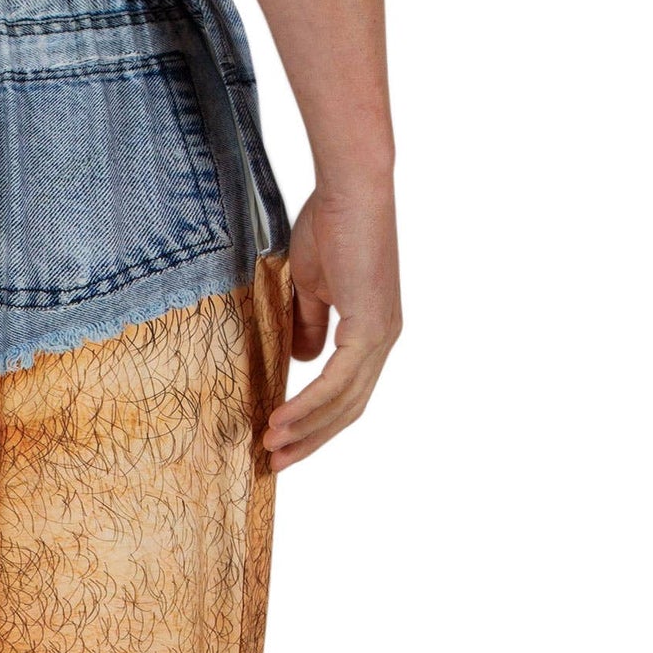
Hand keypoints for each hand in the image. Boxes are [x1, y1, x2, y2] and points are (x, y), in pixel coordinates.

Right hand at [265, 178, 400, 469]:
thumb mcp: (312, 284)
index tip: (280, 440)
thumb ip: (308, 324)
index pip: (346, 392)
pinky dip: (308, 406)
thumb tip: (302, 360)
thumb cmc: (330, 223)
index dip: (314, 421)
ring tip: (269, 450)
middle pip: (348, 409)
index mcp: (371, 330)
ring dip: (304, 431)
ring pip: (342, 403)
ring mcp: (380, 335)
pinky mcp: (370, 328)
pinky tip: (280, 421)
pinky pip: (336, 382)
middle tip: (274, 463)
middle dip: (310, 440)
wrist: (349, 189)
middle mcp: (383, 338)